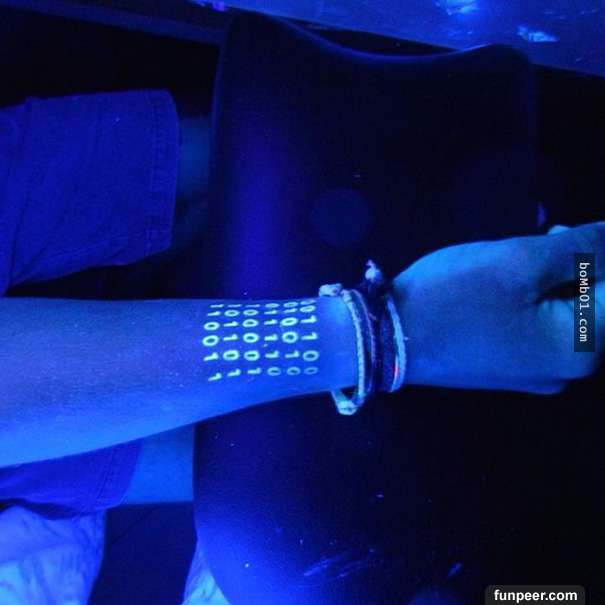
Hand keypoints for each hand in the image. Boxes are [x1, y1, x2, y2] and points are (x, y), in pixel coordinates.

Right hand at [392, 221, 603, 393]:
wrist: (387, 339)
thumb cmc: (453, 297)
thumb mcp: (519, 261)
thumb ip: (584, 247)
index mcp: (584, 346)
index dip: (600, 254)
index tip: (560, 239)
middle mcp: (571, 369)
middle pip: (596, 302)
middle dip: (578, 264)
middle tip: (545, 237)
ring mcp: (540, 373)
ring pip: (569, 312)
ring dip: (555, 279)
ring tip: (519, 258)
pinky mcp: (513, 369)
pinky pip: (544, 327)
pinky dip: (536, 300)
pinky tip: (506, 286)